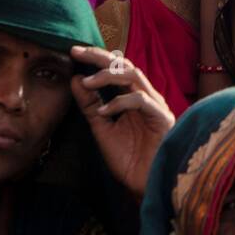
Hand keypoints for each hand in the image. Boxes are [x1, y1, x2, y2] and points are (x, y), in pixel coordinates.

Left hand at [70, 45, 174, 199]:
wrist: (145, 183)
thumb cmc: (129, 157)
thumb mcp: (102, 128)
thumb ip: (90, 105)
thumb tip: (75, 79)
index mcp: (132, 96)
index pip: (115, 68)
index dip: (96, 57)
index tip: (73, 51)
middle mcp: (145, 95)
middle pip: (124, 64)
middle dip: (100, 56)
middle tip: (77, 52)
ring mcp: (154, 104)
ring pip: (133, 75)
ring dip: (107, 76)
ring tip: (87, 82)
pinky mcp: (161, 117)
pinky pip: (140, 100)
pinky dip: (119, 103)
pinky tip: (104, 112)